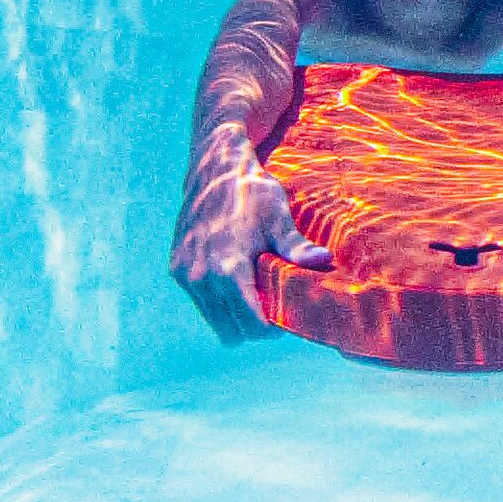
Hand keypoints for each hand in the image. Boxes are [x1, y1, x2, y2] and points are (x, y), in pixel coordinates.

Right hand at [171, 156, 327, 344]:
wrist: (214, 169)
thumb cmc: (252, 193)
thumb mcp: (279, 220)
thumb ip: (297, 248)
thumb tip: (327, 260)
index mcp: (228, 269)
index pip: (251, 325)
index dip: (271, 329)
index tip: (284, 318)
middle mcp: (202, 276)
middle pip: (232, 332)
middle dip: (253, 327)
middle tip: (272, 309)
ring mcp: (185, 274)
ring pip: (214, 321)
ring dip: (234, 316)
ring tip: (255, 294)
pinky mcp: (176, 268)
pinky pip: (201, 302)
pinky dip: (218, 301)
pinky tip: (235, 280)